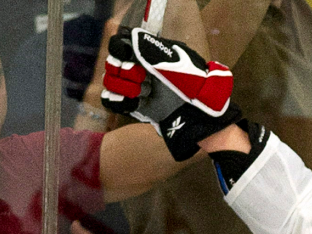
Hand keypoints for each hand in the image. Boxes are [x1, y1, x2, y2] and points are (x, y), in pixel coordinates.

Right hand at [101, 27, 240, 159]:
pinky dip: (120, 102)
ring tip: (146, 93)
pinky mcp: (133, 106)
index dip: (120, 50)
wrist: (201, 119)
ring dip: (126, 87)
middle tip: (145, 80)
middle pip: (112, 63)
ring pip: (110, 81)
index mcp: (150, 55)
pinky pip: (111, 100)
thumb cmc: (198, 90)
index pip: (119, 44)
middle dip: (127, 72)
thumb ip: (156, 52)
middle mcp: (140, 69)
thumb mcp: (182, 67)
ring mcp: (135, 87)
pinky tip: (136, 104)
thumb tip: (133, 36)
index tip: (133, 60)